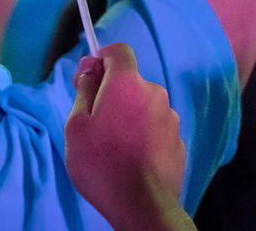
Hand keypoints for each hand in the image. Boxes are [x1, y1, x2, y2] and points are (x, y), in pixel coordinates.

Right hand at [64, 43, 190, 230]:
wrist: (141, 205)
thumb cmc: (101, 162)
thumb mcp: (76, 124)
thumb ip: (84, 90)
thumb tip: (91, 71)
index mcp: (127, 83)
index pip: (119, 50)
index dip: (101, 58)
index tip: (87, 78)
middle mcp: (154, 93)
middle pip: (130, 81)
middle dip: (112, 92)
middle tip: (94, 120)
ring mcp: (171, 118)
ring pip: (144, 105)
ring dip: (129, 114)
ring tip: (114, 145)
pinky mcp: (179, 141)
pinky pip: (156, 127)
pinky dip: (143, 133)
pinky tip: (132, 157)